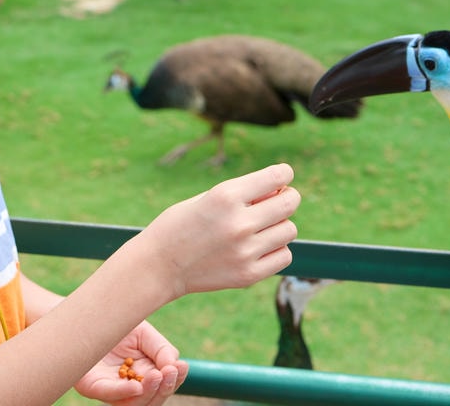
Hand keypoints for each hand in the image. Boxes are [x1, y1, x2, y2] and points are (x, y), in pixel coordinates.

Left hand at [73, 321, 187, 405]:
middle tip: (170, 372)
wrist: (86, 314)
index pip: (165, 382)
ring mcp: (111, 388)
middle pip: (153, 398)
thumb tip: (174, 365)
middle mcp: (129, 384)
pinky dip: (125, 392)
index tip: (182, 366)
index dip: (176, 378)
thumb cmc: (116, 323)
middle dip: (165, 387)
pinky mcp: (93, 386)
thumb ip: (161, 348)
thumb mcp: (144, 333)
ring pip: (135, 402)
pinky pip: (110, 394)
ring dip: (149, 392)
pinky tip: (136, 386)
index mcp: (144, 372)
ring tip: (158, 375)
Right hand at [141, 163, 298, 297]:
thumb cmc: (182, 224)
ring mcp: (245, 251)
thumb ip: (246, 193)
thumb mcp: (209, 197)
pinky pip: (284, 255)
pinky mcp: (248, 275)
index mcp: (225, 195)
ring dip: (279, 225)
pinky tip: (258, 247)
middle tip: (275, 201)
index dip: (284, 174)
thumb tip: (282, 190)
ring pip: (290, 230)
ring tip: (259, 228)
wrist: (158, 265)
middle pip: (290, 203)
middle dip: (287, 197)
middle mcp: (238, 222)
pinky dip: (276, 249)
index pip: (278, 177)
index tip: (281, 177)